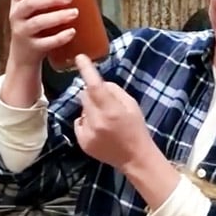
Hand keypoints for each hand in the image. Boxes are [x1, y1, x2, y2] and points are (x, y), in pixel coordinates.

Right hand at [7, 0, 78, 68]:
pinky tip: (71, 32)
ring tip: (75, 13)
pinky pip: (46, 42)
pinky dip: (60, 37)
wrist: (23, 57)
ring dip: (57, 17)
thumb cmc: (33, 26)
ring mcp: (23, 32)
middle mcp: (17, 15)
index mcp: (18, 1)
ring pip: (38, 22)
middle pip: (30, 3)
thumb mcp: (33, 10)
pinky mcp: (32, 48)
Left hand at [73, 54, 152, 170]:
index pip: (95, 85)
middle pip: (85, 95)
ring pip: (82, 108)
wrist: (134, 157)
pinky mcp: (82, 142)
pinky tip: (99, 130)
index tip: (80, 57)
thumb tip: (99, 83)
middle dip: (93, 94)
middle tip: (106, 103)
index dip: (87, 70)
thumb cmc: (136, 128)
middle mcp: (97, 121)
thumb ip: (114, 91)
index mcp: (112, 110)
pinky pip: (78, 122)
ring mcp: (88, 133)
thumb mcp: (131, 105)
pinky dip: (86, 122)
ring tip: (105, 120)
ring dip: (90, 109)